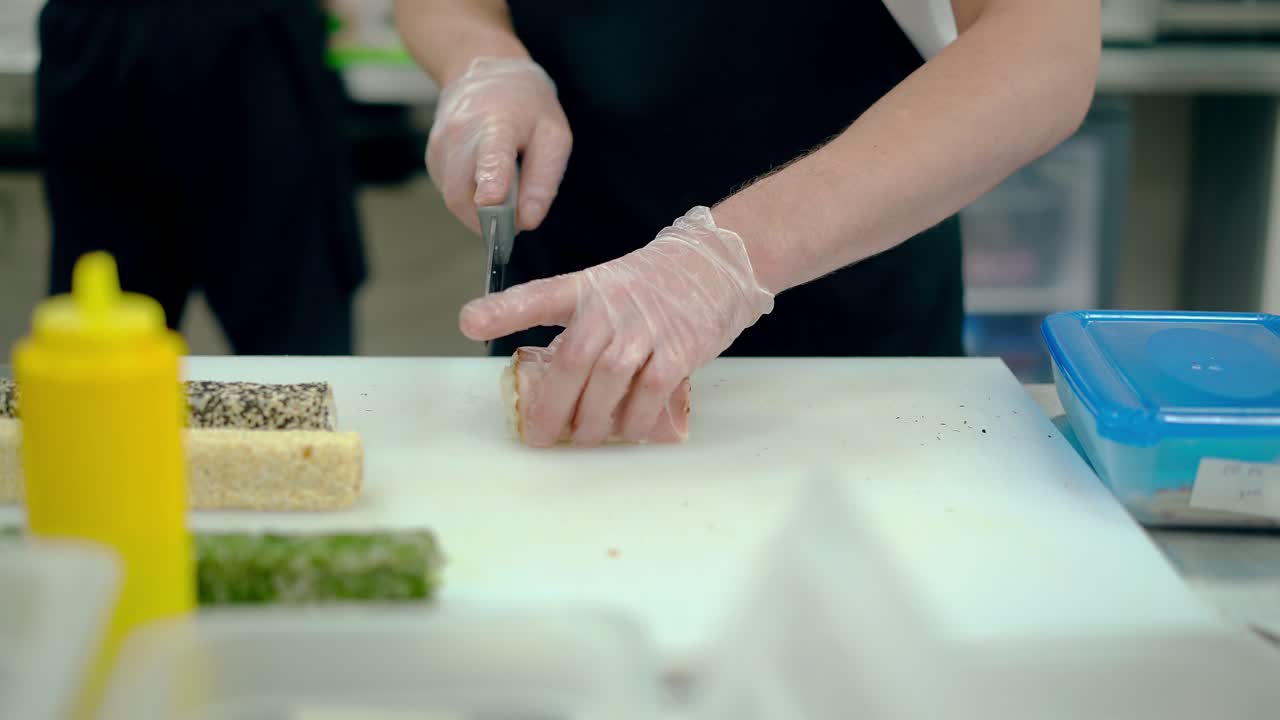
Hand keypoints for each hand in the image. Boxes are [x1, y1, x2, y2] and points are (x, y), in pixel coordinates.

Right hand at [426, 57, 570, 232]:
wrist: (485, 69)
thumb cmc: (525, 105)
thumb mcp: (554, 136)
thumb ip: (543, 182)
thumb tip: (528, 220)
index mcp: (496, 124)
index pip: (489, 161)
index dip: (490, 189)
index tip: (492, 205)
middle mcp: (459, 133)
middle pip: (461, 195)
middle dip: (488, 221)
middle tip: (515, 220)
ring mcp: (440, 145)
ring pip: (454, 199)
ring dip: (480, 210)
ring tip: (504, 185)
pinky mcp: (432, 157)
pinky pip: (450, 192)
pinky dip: (471, 197)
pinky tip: (486, 176)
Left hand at [460, 207, 774, 446]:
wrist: (716, 265)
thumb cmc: (654, 286)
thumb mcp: (607, 290)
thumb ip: (578, 327)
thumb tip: (553, 381)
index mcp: (587, 288)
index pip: (539, 295)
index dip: (503, 309)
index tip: (469, 322)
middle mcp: (612, 305)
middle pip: (572, 359)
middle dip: (553, 405)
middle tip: (541, 435)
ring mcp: (647, 327)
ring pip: (609, 379)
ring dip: (592, 418)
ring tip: (585, 438)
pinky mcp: (680, 347)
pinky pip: (652, 390)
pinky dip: (635, 417)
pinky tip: (627, 429)